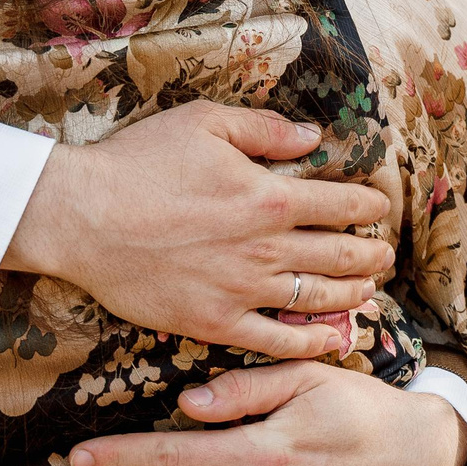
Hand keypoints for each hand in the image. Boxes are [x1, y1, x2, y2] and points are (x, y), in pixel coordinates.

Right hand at [5, 101, 393, 359]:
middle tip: (384, 256)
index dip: (368, 206)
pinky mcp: (214, 322)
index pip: (342, 204)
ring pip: (316, 299)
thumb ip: (265, 129)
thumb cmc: (139, 163)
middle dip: (370, 255)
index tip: (378, 208)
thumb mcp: (205, 123)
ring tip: (367, 292)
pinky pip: (275, 340)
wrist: (82, 217)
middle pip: (340, 256)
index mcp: (271, 197)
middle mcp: (266, 248)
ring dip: (350, 295)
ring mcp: (242, 290)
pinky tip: (328, 339)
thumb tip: (311, 136)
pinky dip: (309, 342)